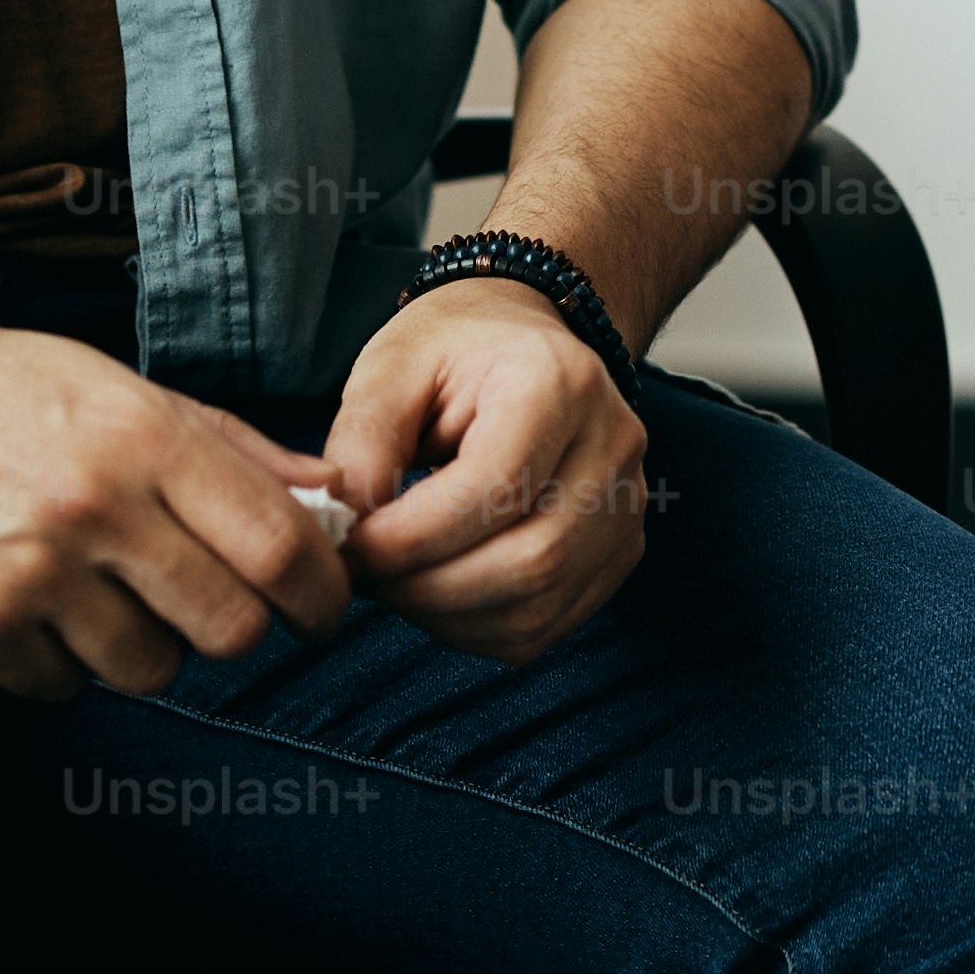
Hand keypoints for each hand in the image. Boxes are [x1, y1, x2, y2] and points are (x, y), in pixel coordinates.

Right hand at [0, 313, 353, 698]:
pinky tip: (36, 604)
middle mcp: (92, 508)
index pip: (280, 546)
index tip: (321, 604)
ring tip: (106, 592)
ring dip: (147, 646)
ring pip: (151, 670)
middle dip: (236, 625)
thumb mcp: (120, 388)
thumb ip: (230, 447)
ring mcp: (27, 577)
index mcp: (143, 436)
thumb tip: (332, 497)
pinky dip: (63, 661)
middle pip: (228, 628)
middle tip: (208, 600)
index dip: (321, 591)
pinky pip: (63, 687)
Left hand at [318, 278, 655, 666]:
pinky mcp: (619, 549)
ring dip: (449, 615)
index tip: (351, 545)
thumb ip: (362, 441)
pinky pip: (548, 623)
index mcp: (559, 380)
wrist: (524, 345)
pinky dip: (479, 628)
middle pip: (533, 556)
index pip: (498, 485)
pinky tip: (438, 594)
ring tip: (396, 582)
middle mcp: (612, 442)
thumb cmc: (453, 353)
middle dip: (429, 586)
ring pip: (541, 603)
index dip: (414, 536)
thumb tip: (346, 524)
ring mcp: (628, 501)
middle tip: (365, 575)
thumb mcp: (391, 368)